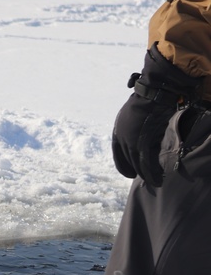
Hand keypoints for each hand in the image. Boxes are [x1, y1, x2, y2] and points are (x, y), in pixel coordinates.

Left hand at [111, 46, 200, 187]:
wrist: (154, 91)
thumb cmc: (149, 99)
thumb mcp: (135, 115)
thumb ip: (135, 127)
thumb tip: (141, 136)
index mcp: (118, 131)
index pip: (118, 154)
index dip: (124, 165)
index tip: (130, 174)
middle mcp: (121, 137)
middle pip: (127, 160)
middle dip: (136, 171)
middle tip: (146, 179)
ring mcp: (131, 141)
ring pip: (137, 164)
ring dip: (145, 175)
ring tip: (155, 182)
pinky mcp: (142, 142)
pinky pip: (146, 163)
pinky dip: (152, 173)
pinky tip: (157, 178)